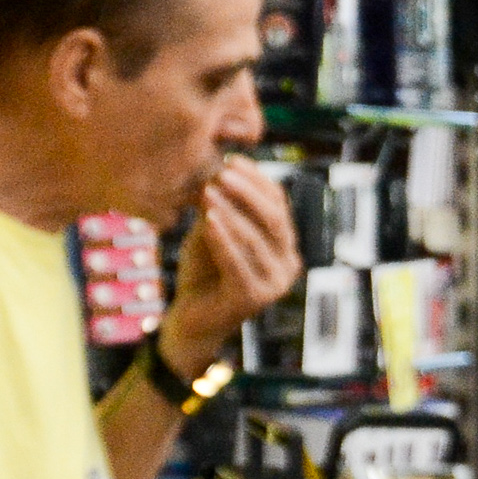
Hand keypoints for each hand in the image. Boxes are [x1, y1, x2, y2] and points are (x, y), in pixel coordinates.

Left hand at [158, 158, 301, 370]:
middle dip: (248, 192)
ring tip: (208, 192)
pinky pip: (239, 263)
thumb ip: (219, 208)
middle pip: (274, 219)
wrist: (190, 318)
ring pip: (257, 239)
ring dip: (232, 212)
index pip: (279, 205)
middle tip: (223, 172)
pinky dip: (223, 240)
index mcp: (283, 246)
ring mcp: (275, 284)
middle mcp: (287, 265)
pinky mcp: (254, 299)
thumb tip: (218, 170)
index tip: (231, 160)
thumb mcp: (211, 232)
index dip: (257, 180)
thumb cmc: (202, 273)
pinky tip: (208, 221)